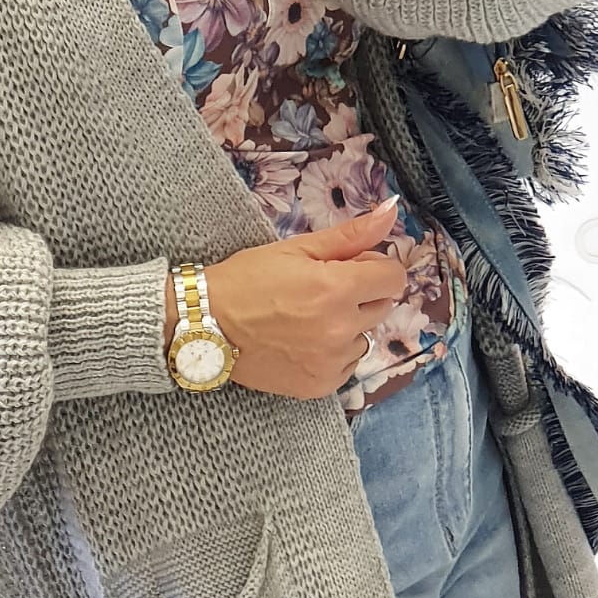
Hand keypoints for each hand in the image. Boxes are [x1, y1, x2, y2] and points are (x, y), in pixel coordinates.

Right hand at [202, 197, 407, 401]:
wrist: (205, 325)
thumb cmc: (246, 281)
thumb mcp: (296, 249)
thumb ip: (350, 235)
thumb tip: (391, 211)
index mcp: (337, 288)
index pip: (393, 278)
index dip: (374, 267)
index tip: (352, 268)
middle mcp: (340, 329)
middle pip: (381, 307)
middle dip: (360, 295)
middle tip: (321, 292)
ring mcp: (331, 362)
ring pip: (363, 338)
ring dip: (346, 327)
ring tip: (307, 321)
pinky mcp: (319, 386)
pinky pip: (345, 366)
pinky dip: (332, 355)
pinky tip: (302, 343)